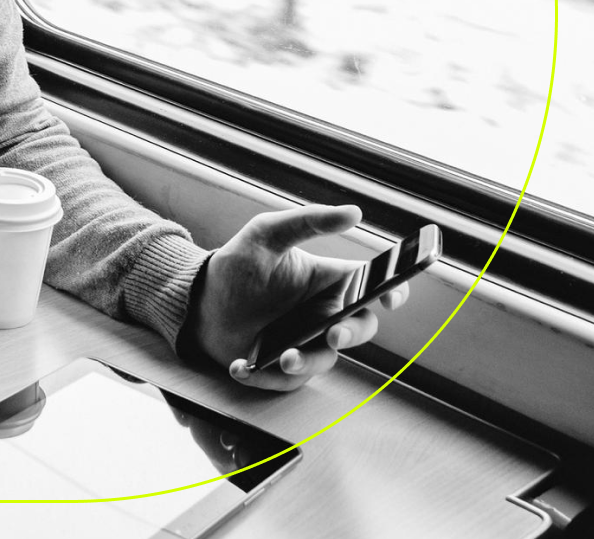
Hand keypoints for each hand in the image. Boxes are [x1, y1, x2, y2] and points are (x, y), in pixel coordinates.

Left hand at [186, 205, 407, 391]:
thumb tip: (354, 212)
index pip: (372, 285)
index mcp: (328, 280)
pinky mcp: (283, 367)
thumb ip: (308, 221)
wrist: (201, 299)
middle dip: (352, 333)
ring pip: (325, 359)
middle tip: (332, 333)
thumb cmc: (239, 263)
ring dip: (307, 361)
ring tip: (283, 358)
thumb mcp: (267, 233)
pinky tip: (241, 366)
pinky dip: (264, 377)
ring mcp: (306, 341)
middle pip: (359, 327)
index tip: (388, 296)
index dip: (392, 291)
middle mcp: (324, 313)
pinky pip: (286, 380)